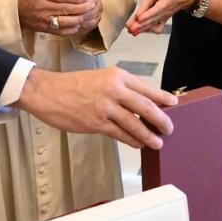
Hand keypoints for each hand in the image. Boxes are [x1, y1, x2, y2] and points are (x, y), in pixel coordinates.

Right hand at [13, 67, 176, 148]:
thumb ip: (120, 89)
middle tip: (170, 128)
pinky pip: (120, 134)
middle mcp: (113, 89)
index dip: (162, 97)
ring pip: (135, 123)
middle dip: (161, 119)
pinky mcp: (96, 123)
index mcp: (116, 75)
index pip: (146, 87)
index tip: (174, 103)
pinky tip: (139, 144)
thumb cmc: (72, 85)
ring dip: (149, 135)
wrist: (47, 92)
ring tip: (158, 142)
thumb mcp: (101, 78)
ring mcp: (105, 107)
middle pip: (146, 106)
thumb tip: (142, 104)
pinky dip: (132, 140)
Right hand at [18, 0, 98, 35]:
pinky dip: (73, 28)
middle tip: (93, 5)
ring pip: (66, 21)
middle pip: (67, 9)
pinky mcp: (45, 29)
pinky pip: (62, 31)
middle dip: (83, 8)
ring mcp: (45, 20)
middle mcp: (44, 8)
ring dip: (81, 19)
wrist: (14, 9)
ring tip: (90, 15)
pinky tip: (81, 24)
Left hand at [125, 0, 196, 35]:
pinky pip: (156, 26)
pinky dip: (147, 30)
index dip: (149, 13)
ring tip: (132, 31)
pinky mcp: (162, 18)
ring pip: (154, 23)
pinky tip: (138, 31)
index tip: (139, 17)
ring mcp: (164, 15)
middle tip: (132, 28)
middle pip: (154, 18)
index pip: (159, 7)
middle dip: (143, 24)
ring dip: (143, 28)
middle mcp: (166, 8)